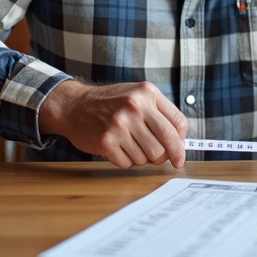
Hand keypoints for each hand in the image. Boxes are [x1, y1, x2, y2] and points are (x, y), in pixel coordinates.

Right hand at [39, 80, 187, 168]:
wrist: (74, 105)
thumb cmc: (109, 103)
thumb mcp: (137, 96)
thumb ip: (159, 114)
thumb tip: (180, 143)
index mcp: (147, 93)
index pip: (178, 124)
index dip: (181, 144)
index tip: (180, 156)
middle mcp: (135, 106)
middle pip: (166, 144)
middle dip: (165, 156)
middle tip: (157, 157)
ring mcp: (120, 124)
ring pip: (148, 157)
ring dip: (142, 158)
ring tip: (130, 146)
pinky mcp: (106, 141)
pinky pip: (128, 164)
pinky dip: (126, 161)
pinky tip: (118, 149)